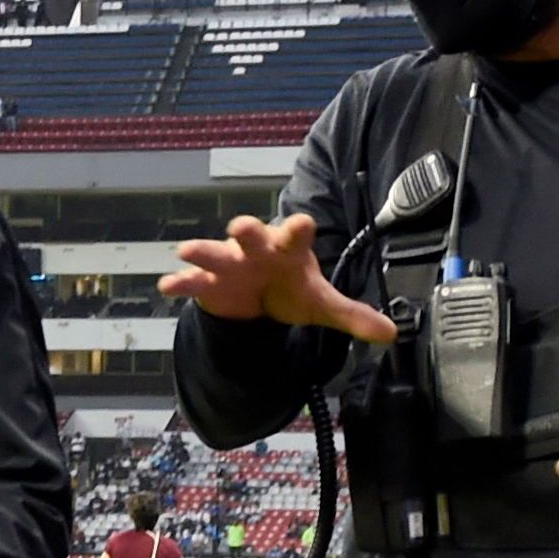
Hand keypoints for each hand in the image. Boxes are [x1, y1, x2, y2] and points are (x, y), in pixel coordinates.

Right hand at [159, 213, 397, 341]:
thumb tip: (392, 334)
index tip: (301, 223)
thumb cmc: (290, 289)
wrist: (258, 297)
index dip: (298, 228)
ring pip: (215, 252)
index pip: (296, 234)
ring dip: (202, 250)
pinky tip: (166, 286)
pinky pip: (192, 280)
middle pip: (251, 234)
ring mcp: (230, 262)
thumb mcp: (321, 303)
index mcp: (288, 249)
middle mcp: (257, 249)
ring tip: (187, 250)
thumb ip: (353, 315)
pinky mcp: (209, 282)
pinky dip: (180, 282)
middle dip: (245, 230)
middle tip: (240, 227)